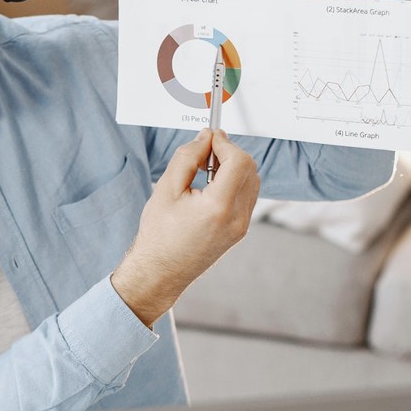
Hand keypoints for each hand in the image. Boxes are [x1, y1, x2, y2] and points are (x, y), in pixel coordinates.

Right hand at [111, 131, 260, 326]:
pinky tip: (209, 188)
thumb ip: (187, 157)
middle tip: (205, 152)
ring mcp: (241, 227)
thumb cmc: (158, 235)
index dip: (225, 144)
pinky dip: (233, 184)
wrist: (160, 273)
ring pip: (251, 182)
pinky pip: (246, 197)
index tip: (209, 138)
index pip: (239, 161)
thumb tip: (205, 138)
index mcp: (218, 207)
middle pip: (249, 169)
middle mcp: (236, 218)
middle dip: (229, 154)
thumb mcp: (166, 189)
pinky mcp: (239, 231)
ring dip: (233, 168)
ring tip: (204, 172)